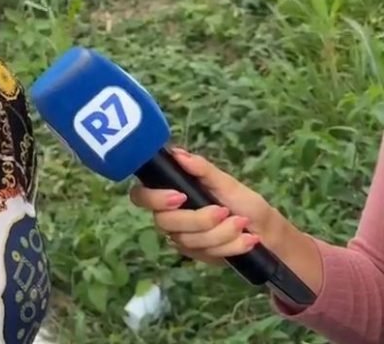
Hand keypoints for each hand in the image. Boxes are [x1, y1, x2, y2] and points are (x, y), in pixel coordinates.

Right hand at [128, 148, 284, 264]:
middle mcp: (171, 216)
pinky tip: (246, 240)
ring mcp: (182, 237)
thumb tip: (177, 153)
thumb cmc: (245, 202)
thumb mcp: (226, 182)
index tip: (180, 197)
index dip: (154, 199)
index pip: (141, 196)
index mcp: (172, 193)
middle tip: (224, 212)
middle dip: (199, 219)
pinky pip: (204, 253)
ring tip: (242, 225)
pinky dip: (229, 246)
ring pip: (187, 240)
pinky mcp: (195, 254)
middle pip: (165, 222)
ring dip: (220, 233)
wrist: (267, 232)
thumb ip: (201, 169)